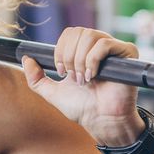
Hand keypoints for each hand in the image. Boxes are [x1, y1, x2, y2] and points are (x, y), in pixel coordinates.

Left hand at [22, 26, 142, 145]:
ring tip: (84, 80)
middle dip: (69, 56)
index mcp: (84, 51)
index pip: (69, 33)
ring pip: (90, 36)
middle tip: (73, 77)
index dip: (60, 50)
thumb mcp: (53, 93)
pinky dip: (93, 60)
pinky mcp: (127, 54)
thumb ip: (36, 79)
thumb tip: (26, 58)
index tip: (61, 72)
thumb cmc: (83, 108)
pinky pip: (105, 44)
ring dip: (81, 60)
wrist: (101, 121)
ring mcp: (114, 49)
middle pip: (78, 32)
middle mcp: (99, 46)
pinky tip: (93, 76)